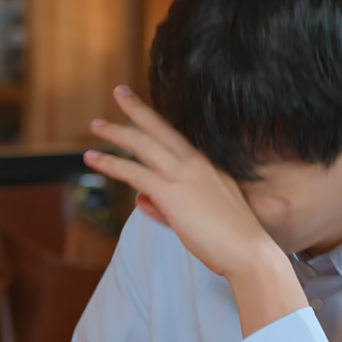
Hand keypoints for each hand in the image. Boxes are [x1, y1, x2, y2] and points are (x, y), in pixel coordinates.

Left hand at [84, 86, 277, 279]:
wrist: (248, 250)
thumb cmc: (231, 237)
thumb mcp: (202, 213)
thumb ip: (167, 205)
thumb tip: (141, 199)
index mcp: (207, 164)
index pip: (176, 136)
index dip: (157, 120)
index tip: (144, 106)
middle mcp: (195, 163)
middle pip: (159, 128)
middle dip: (137, 108)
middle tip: (119, 91)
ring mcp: (182, 175)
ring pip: (142, 145)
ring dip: (116, 133)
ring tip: (96, 125)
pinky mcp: (170, 193)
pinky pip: (133, 172)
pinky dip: (111, 163)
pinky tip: (93, 158)